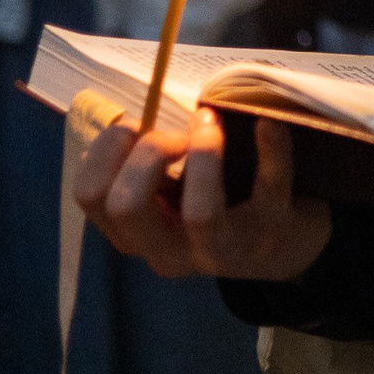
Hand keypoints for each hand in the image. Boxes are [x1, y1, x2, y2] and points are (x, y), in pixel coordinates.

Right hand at [73, 107, 332, 281]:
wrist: (284, 245)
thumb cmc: (214, 205)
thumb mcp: (168, 195)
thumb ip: (142, 169)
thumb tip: (120, 125)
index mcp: (135, 237)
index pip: (90, 196)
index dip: (106, 149)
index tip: (134, 125)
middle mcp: (169, 252)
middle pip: (127, 206)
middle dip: (147, 152)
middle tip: (175, 134)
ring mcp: (223, 249)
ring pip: (200, 212)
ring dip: (203, 155)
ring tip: (210, 123)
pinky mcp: (272, 231)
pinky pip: (270, 187)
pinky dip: (270, 148)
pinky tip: (267, 122)